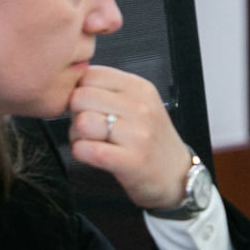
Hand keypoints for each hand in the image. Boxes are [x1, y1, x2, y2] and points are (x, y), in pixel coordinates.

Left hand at [67, 66, 194, 210]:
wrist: (176, 175)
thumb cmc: (151, 139)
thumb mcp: (141, 103)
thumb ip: (111, 90)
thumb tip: (73, 83)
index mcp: (140, 88)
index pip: (90, 75)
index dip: (79, 90)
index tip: (87, 105)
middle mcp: (141, 107)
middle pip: (80, 97)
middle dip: (74, 113)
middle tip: (86, 126)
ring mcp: (137, 134)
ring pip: (81, 122)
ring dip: (76, 135)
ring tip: (90, 141)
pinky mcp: (130, 160)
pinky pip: (86, 149)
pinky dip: (81, 152)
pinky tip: (92, 154)